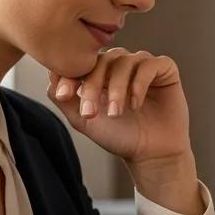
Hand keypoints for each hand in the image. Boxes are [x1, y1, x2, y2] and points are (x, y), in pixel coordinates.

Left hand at [46, 48, 190, 164]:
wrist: (150, 154)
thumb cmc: (119, 137)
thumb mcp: (84, 120)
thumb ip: (65, 99)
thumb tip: (50, 75)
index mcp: (101, 72)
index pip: (82, 62)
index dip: (70, 75)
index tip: (63, 95)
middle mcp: (121, 64)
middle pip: (101, 60)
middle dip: (92, 85)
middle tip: (90, 112)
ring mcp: (143, 65)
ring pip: (124, 61)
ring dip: (116, 88)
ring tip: (115, 113)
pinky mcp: (164, 69)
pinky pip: (148, 65)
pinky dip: (139, 84)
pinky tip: (135, 104)